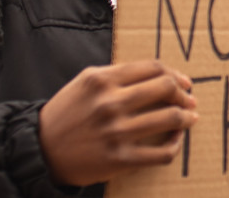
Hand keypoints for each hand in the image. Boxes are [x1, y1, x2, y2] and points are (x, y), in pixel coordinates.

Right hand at [38, 60, 198, 186]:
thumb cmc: (66, 113)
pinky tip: (175, 141)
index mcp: (102, 80)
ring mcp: (116, 132)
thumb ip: (119, 74)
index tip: (184, 83)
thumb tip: (160, 74)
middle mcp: (110, 103)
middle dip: (184, 94)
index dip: (175, 74)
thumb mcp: (86, 83)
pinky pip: (161, 153)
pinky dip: (175, 145)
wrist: (38, 150)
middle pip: (166, 88)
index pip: (154, 68)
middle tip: (190, 100)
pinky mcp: (119, 159)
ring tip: (190, 118)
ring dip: (186, 117)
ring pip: (169, 118)